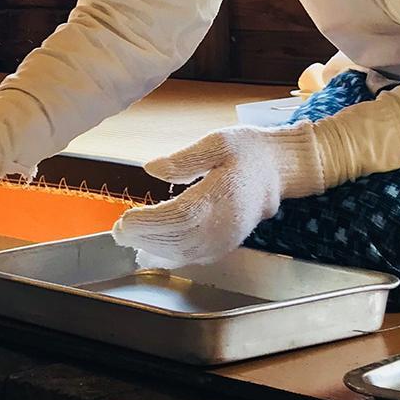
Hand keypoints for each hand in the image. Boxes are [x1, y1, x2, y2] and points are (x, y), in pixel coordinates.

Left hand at [112, 123, 324, 264]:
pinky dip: (170, 257)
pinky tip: (151, 251)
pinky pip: (196, 257)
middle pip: (180, 240)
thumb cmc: (248, 151)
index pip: (181, 217)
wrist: (280, 169)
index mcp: (224, 194)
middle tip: (120, 231)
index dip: (150, 223)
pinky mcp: (226, 244)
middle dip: (146, 238)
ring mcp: (228, 238)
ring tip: (130, 239)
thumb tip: (152, 169)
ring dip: (154, 250)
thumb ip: (185, 159)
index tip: (125, 219)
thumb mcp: (217, 141)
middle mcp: (227, 222)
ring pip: (187, 254)